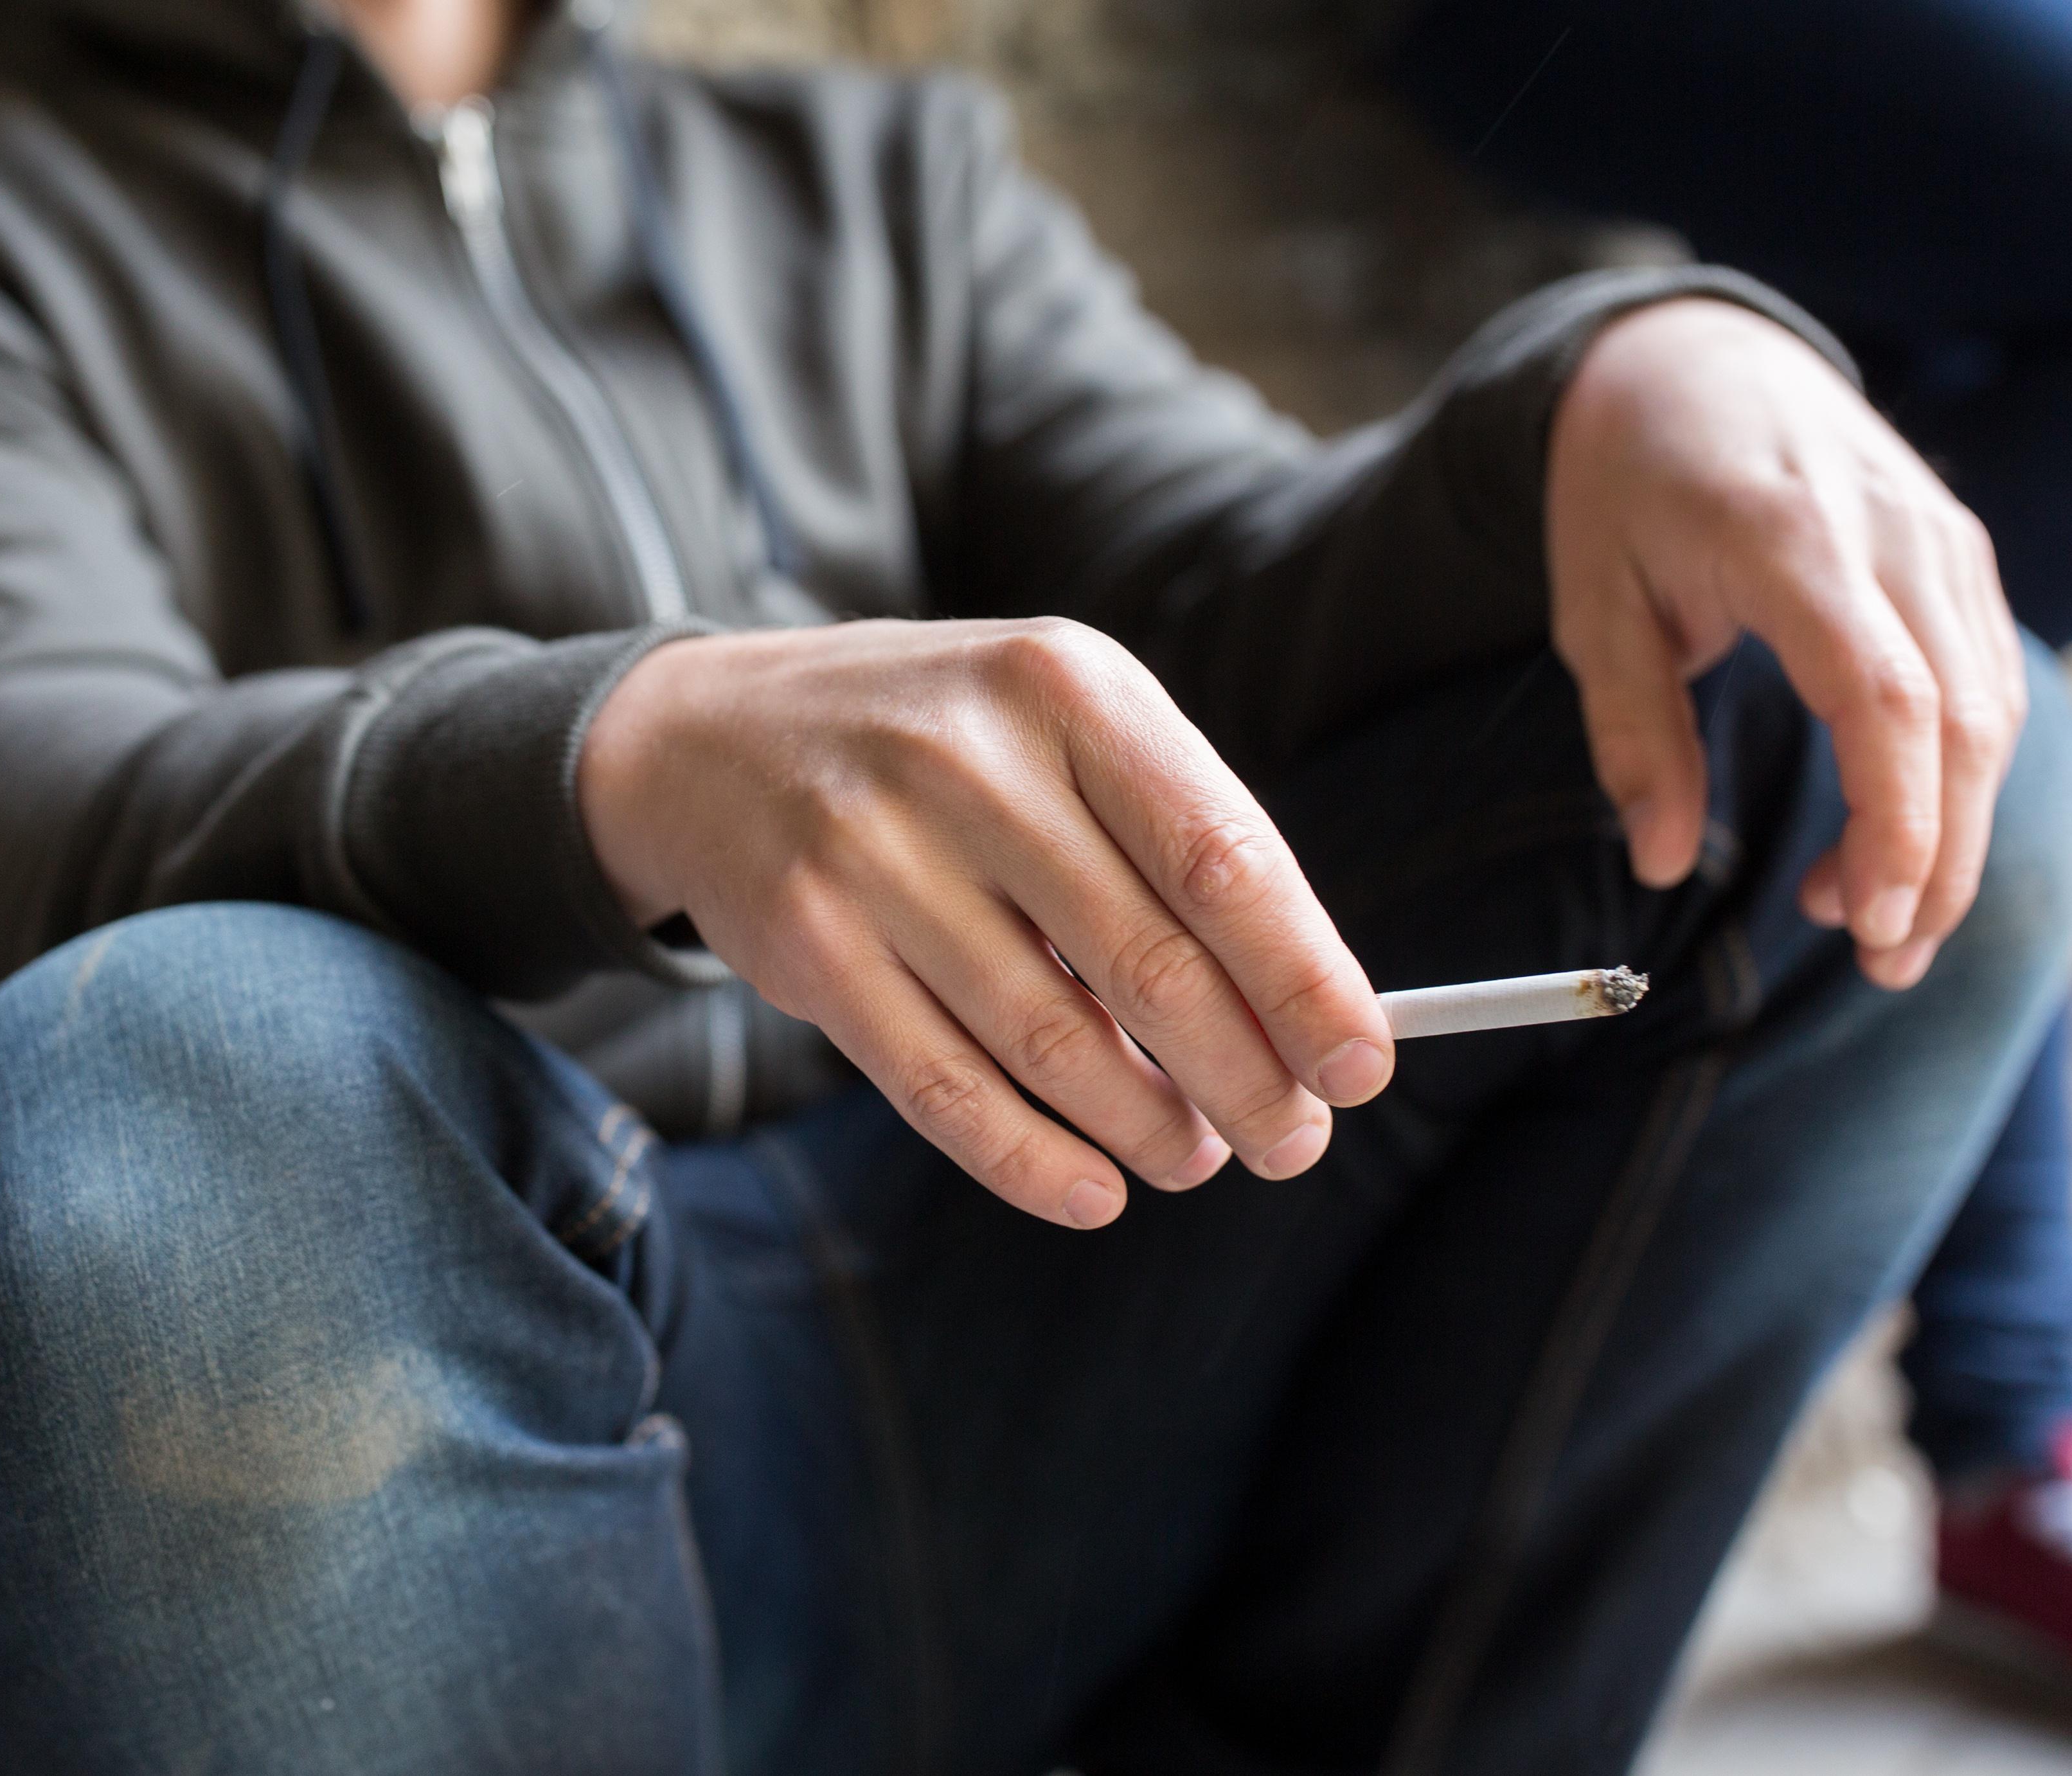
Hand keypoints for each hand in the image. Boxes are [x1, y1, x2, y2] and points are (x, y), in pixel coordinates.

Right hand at [578, 618, 1393, 1227]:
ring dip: (1148, 1128)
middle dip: (1246, 1078)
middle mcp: (969, 761)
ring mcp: (876, 855)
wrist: (710, 737)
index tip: (1361, 1065)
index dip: (1305, 979)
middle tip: (1291, 1141)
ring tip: (1195, 1156)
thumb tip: (1301, 1013)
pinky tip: (1094, 1192)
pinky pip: (945, 1088)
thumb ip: (1174, 844)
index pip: (1222, 856)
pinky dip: (1033, 1161)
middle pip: (1150, 964)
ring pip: (1053, 1040)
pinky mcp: (809, 947)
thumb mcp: (1059, 729)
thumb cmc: (941, 745)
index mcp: (1067, 688)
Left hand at [1549, 298, 2027, 988]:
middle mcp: (1892, 534)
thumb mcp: (1591, 608)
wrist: (1686, 362)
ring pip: (1989, 710)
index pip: (1886, 698)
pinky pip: (1982, 680)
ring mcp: (1940, 538)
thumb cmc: (1624, 487)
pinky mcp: (1956, 554)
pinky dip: (1952, 775)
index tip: (1869, 919)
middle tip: (1882, 964)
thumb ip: (1632, 735)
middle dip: (1935, 860)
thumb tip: (1660, 860)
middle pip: (1960, 722)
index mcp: (1791, 541)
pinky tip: (1887, 839)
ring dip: (1947, 832)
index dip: (1896, 820)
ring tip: (1868, 922)